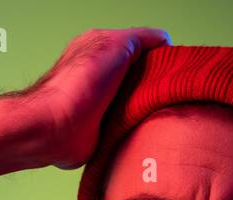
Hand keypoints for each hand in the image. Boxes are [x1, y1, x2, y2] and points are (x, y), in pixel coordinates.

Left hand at [24, 27, 171, 170]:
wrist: (57, 128)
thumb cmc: (78, 85)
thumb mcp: (115, 44)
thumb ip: (141, 38)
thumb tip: (164, 40)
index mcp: (104, 50)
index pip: (143, 48)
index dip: (161, 56)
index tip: (175, 67)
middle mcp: (105, 76)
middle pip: (145, 77)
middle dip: (159, 84)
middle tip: (170, 92)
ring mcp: (105, 103)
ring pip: (141, 103)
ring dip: (151, 108)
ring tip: (160, 111)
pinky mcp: (106, 129)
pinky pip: (132, 126)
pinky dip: (141, 128)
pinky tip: (147, 128)